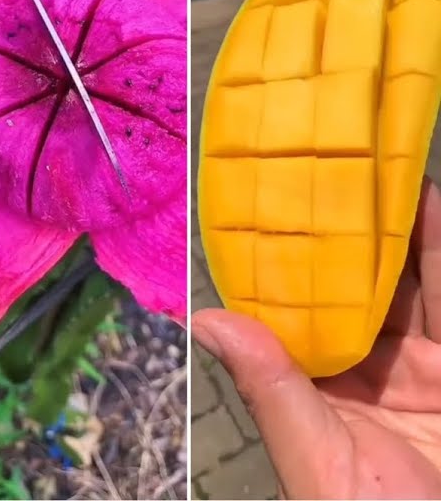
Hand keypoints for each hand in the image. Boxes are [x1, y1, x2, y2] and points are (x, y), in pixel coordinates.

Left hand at [192, 180, 440, 499]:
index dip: (291, 257)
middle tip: (345, 165)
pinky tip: (434, 208)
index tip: (280, 199)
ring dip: (407, 234)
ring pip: (415, 287)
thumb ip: (269, 386)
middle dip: (356, 232)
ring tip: (393, 172)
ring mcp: (420, 371)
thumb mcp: (315, 455)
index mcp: (314, 387)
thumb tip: (202, 319)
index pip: (298, 307)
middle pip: (361, 288)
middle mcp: (366, 370)